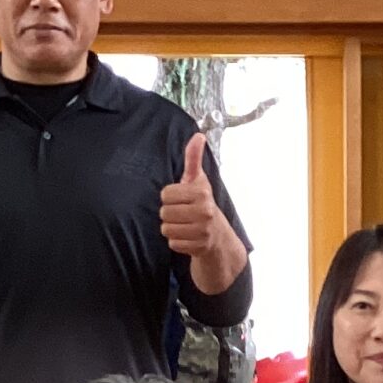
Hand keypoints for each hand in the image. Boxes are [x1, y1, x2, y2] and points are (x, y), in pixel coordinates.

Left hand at [158, 132, 229, 259]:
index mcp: (201, 193)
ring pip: (166, 229)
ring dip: (172, 228)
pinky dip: (177, 241)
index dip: (170, 197)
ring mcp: (202, 231)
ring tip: (185, 224)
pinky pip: (172, 243)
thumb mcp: (198, 180)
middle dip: (170, 213)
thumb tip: (198, 135)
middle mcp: (204, 212)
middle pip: (164, 213)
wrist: (217, 235)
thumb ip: (193, 158)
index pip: (165, 195)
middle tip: (183, 213)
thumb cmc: (202, 203)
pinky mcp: (198, 247)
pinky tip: (187, 236)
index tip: (181, 199)